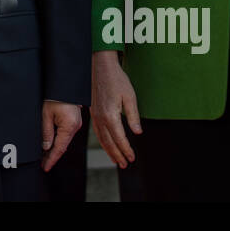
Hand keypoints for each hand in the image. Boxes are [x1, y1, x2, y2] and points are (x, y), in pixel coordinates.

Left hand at [40, 100, 81, 171]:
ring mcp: (76, 124)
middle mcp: (75, 127)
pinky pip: (66, 134)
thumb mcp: (46, 114)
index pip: (59, 148)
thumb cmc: (55, 97)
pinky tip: (52, 144)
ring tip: (45, 156)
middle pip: (63, 146)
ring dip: (55, 148)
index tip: (46, 167)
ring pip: (65, 140)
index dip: (52, 159)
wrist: (64, 85)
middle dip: (52, 156)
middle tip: (44, 164)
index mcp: (69, 126)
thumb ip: (46, 132)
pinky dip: (59, 140)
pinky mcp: (74, 121)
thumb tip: (46, 147)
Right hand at [91, 50, 141, 167]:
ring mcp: (95, 115)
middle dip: (117, 155)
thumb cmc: (116, 79)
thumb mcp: (130, 96)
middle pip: (108, 142)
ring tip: (116, 160)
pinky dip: (102, 141)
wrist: (100, 66)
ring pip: (101, 138)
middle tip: (124, 164)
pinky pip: (97, 131)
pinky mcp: (92, 111)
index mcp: (110, 115)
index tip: (132, 158)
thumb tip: (137, 132)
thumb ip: (133, 116)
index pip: (119, 138)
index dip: (126, 150)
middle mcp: (100, 117)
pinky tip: (106, 144)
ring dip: (109, 151)